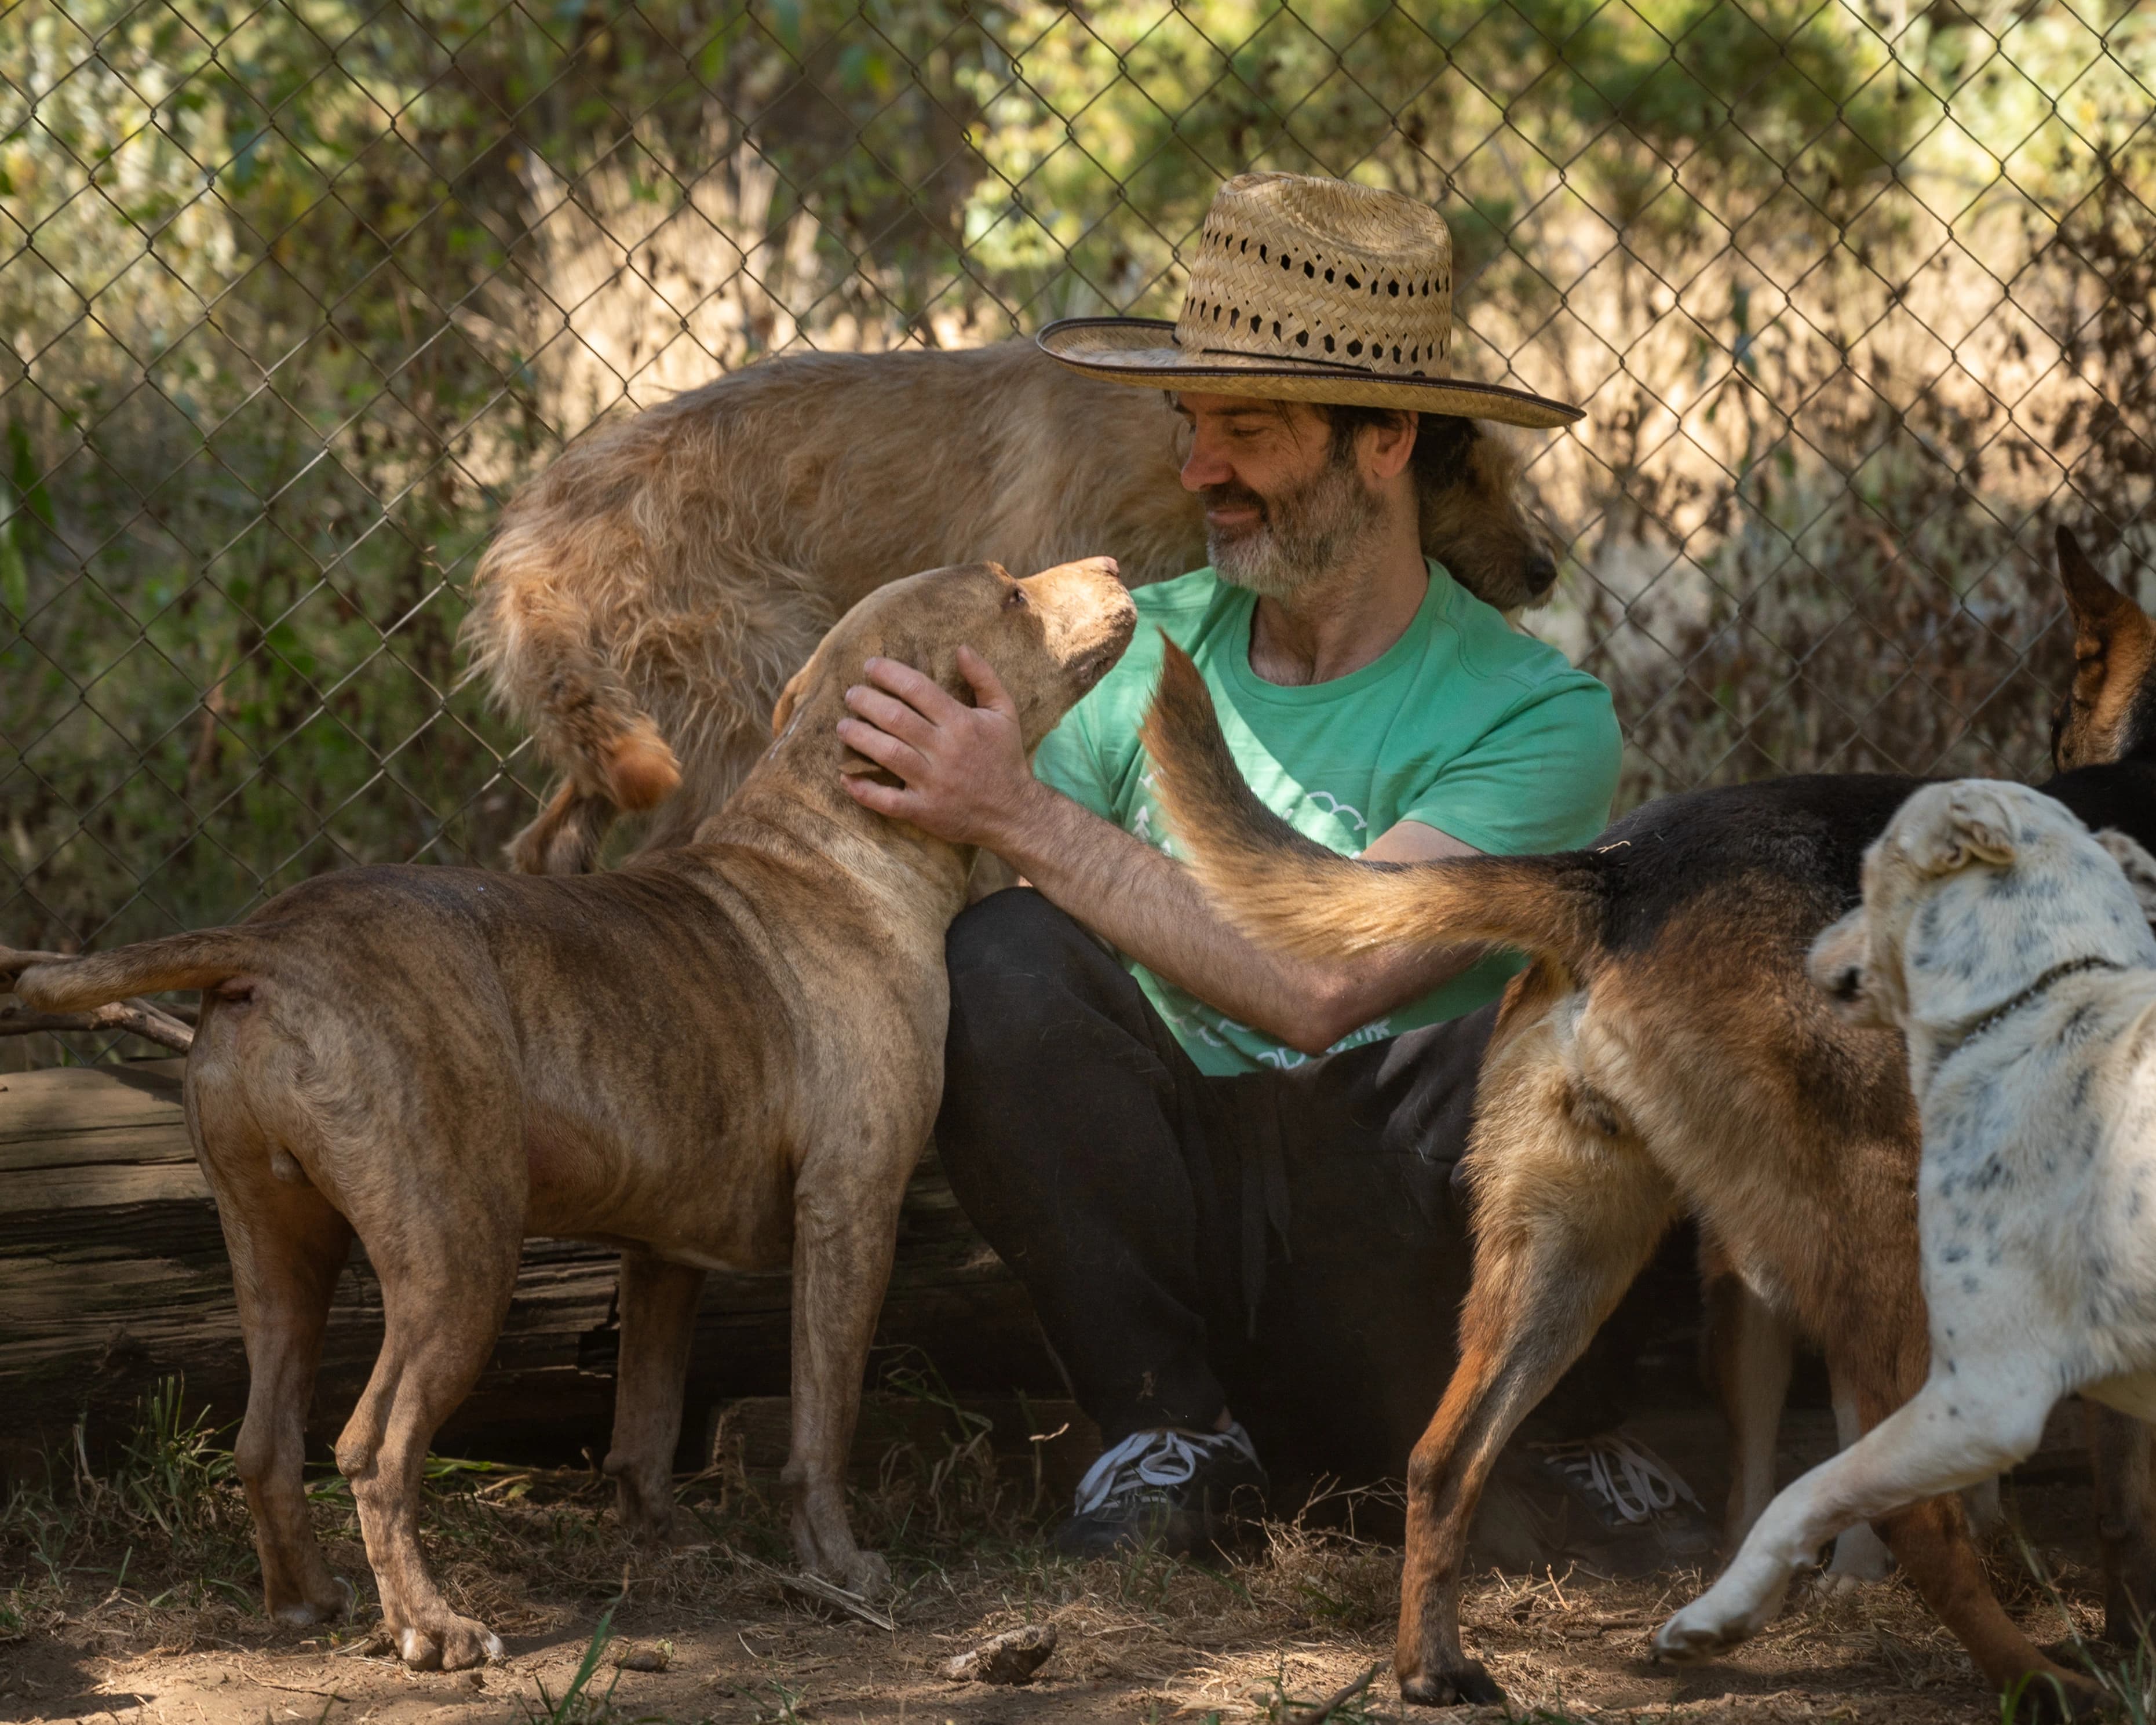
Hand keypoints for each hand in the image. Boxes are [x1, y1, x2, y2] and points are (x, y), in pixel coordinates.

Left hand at [836, 646, 1044, 848]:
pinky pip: (887, 801)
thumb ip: (984, 678)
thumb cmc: (1005, 758)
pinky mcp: (924, 811)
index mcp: (962, 722)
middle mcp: (945, 750)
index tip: (870, 666)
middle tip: (851, 694)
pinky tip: (846, 777)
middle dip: (866, 701)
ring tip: (843, 726)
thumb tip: (961, 648)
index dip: (890, 673)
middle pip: (895, 718)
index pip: (918, 689)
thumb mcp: (1004, 713)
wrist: (1014, 813)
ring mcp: (932, 782)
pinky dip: (863, 790)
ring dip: (858, 737)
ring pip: (886, 754)